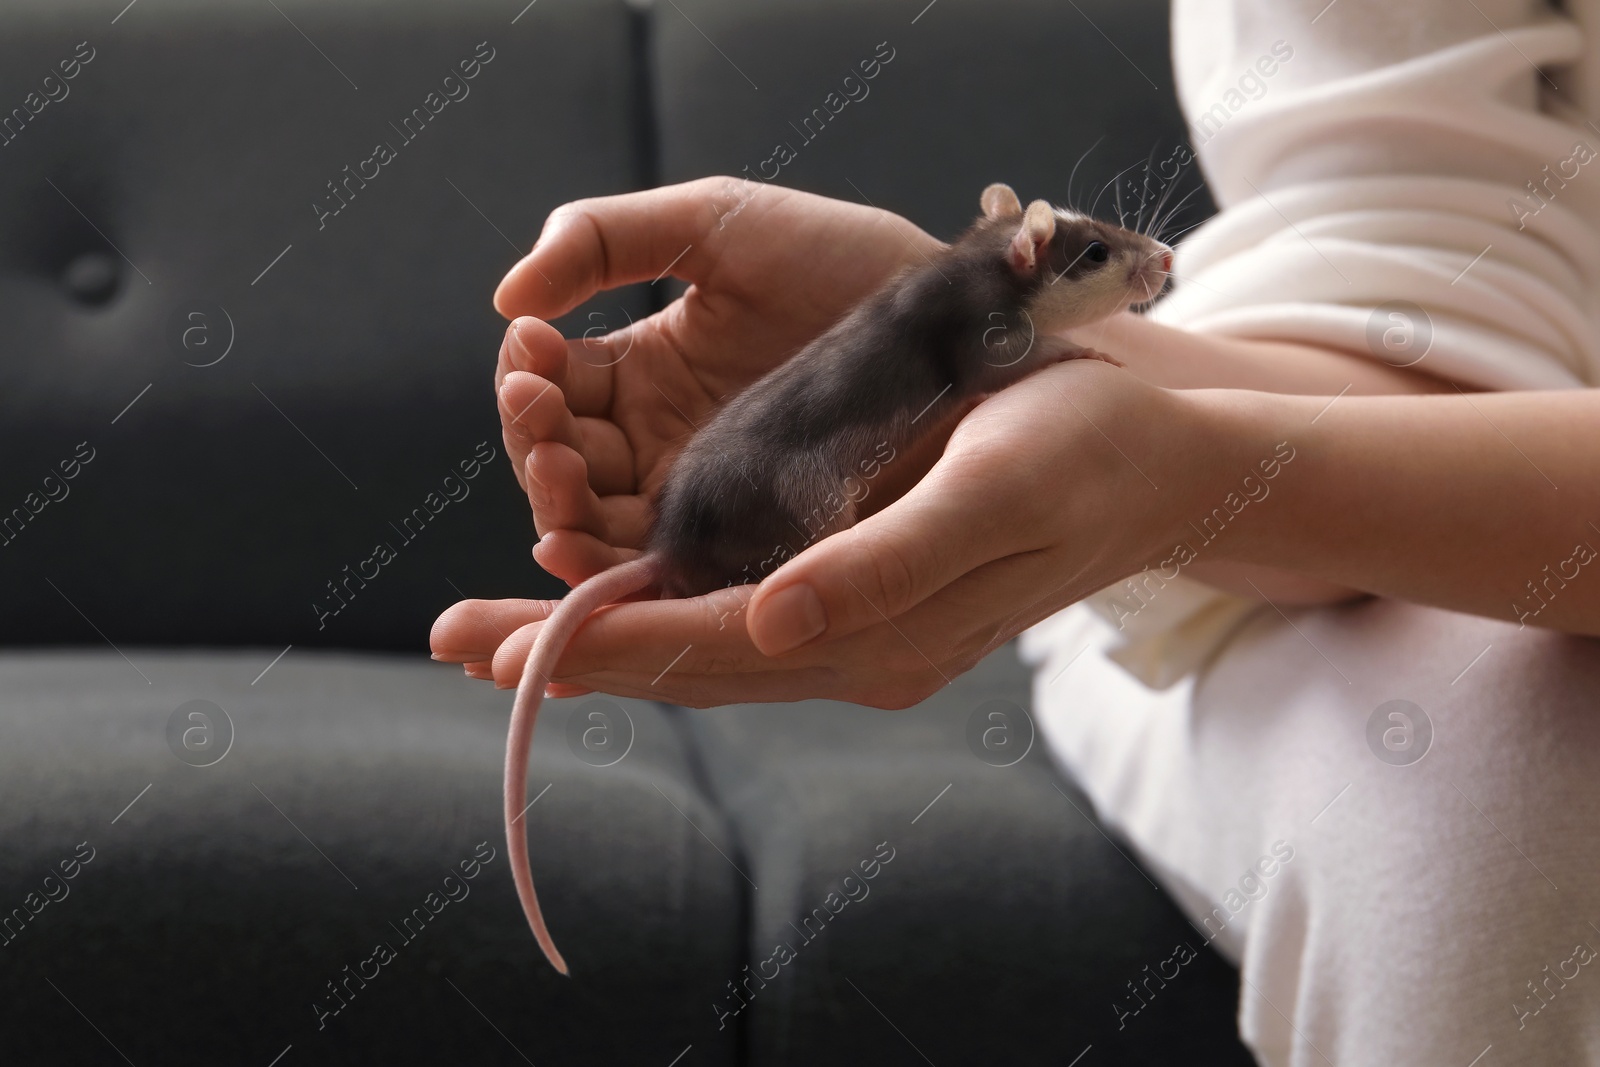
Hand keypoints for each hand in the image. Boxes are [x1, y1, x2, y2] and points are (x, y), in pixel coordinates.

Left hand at [434, 360, 1240, 707]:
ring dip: (603, 637)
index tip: (498, 647)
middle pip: (688, 664)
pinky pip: (741, 622)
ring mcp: (860, 634)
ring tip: (502, 630)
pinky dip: (663, 611)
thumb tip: (769, 628)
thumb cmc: (1082, 450)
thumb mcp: (992, 491)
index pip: (710, 652)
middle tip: (456, 638)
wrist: (1162, 464)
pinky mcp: (863, 602)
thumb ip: (884, 565)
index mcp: (881, 634)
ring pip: (706, 650)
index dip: (599, 648)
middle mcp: (857, 652)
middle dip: (570, 654)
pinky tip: (612, 596)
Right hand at [487, 176, 945, 586]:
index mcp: (642, 376)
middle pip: (563, 477)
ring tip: (557, 474)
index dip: (529, 382)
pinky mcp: (753, 555)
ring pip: (603, 538)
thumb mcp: (717, 224)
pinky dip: (620, 577)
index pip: (552, 396)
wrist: (956, 318)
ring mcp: (706, 507)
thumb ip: (605, 238)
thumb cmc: (843, 261)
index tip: (533, 349)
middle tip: (538, 413)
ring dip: (561, 513)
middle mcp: (661, 452)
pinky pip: (673, 581)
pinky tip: (592, 554)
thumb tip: (507, 297)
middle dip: (536, 450)